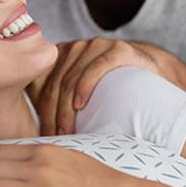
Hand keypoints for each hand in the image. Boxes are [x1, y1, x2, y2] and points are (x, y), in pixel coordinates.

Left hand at [33, 37, 171, 134]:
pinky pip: (96, 67)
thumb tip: (34, 133)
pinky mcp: (117, 49)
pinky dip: (85, 86)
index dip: (39, 112)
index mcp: (59, 57)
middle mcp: (74, 48)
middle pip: (54, 85)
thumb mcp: (79, 93)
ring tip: (68, 132)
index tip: (43, 137)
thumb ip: (57, 101)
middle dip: (52, 116)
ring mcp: (95, 46)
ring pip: (70, 79)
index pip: (38, 83)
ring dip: (66, 109)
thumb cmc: (111, 89)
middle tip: (55, 140)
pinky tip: (81, 104)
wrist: (151, 71)